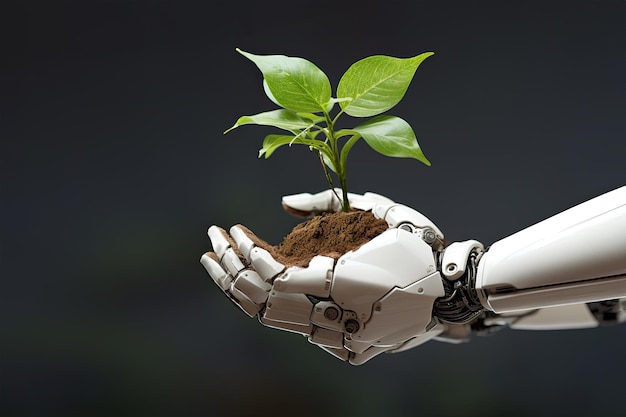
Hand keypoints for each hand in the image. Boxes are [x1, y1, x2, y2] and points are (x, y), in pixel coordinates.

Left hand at [201, 189, 447, 364]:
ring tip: (219, 264)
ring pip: (276, 322)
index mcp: (351, 286)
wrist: (454, 292)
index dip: (247, 254)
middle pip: (265, 305)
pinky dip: (270, 308)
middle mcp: (343, 321)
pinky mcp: (348, 351)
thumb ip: (327, 203)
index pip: (275, 280)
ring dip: (242, 292)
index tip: (233, 229)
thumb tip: (282, 204)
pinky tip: (252, 287)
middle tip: (210, 244)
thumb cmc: (417, 243)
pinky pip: (297, 330)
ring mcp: (345, 342)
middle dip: (229, 271)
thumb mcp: (380, 208)